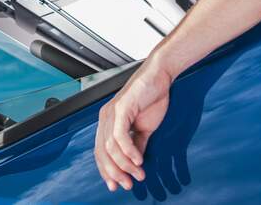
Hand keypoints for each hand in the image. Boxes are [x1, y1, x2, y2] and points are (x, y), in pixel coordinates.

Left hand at [94, 60, 172, 190]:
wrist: (159, 76)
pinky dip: (129, 151)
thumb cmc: (151, 97)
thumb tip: (136, 164)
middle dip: (114, 173)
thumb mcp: (144, 128)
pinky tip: (139, 160)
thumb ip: (138, 144)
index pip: (100, 152)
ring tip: (138, 173)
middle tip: (128, 184)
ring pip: (111, 147)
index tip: (116, 186)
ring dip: (125, 165)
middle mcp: (105, 118)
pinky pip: (121, 135)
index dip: (106, 171)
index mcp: (108, 123)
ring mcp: (112, 112)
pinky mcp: (121, 108)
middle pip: (102, 153)